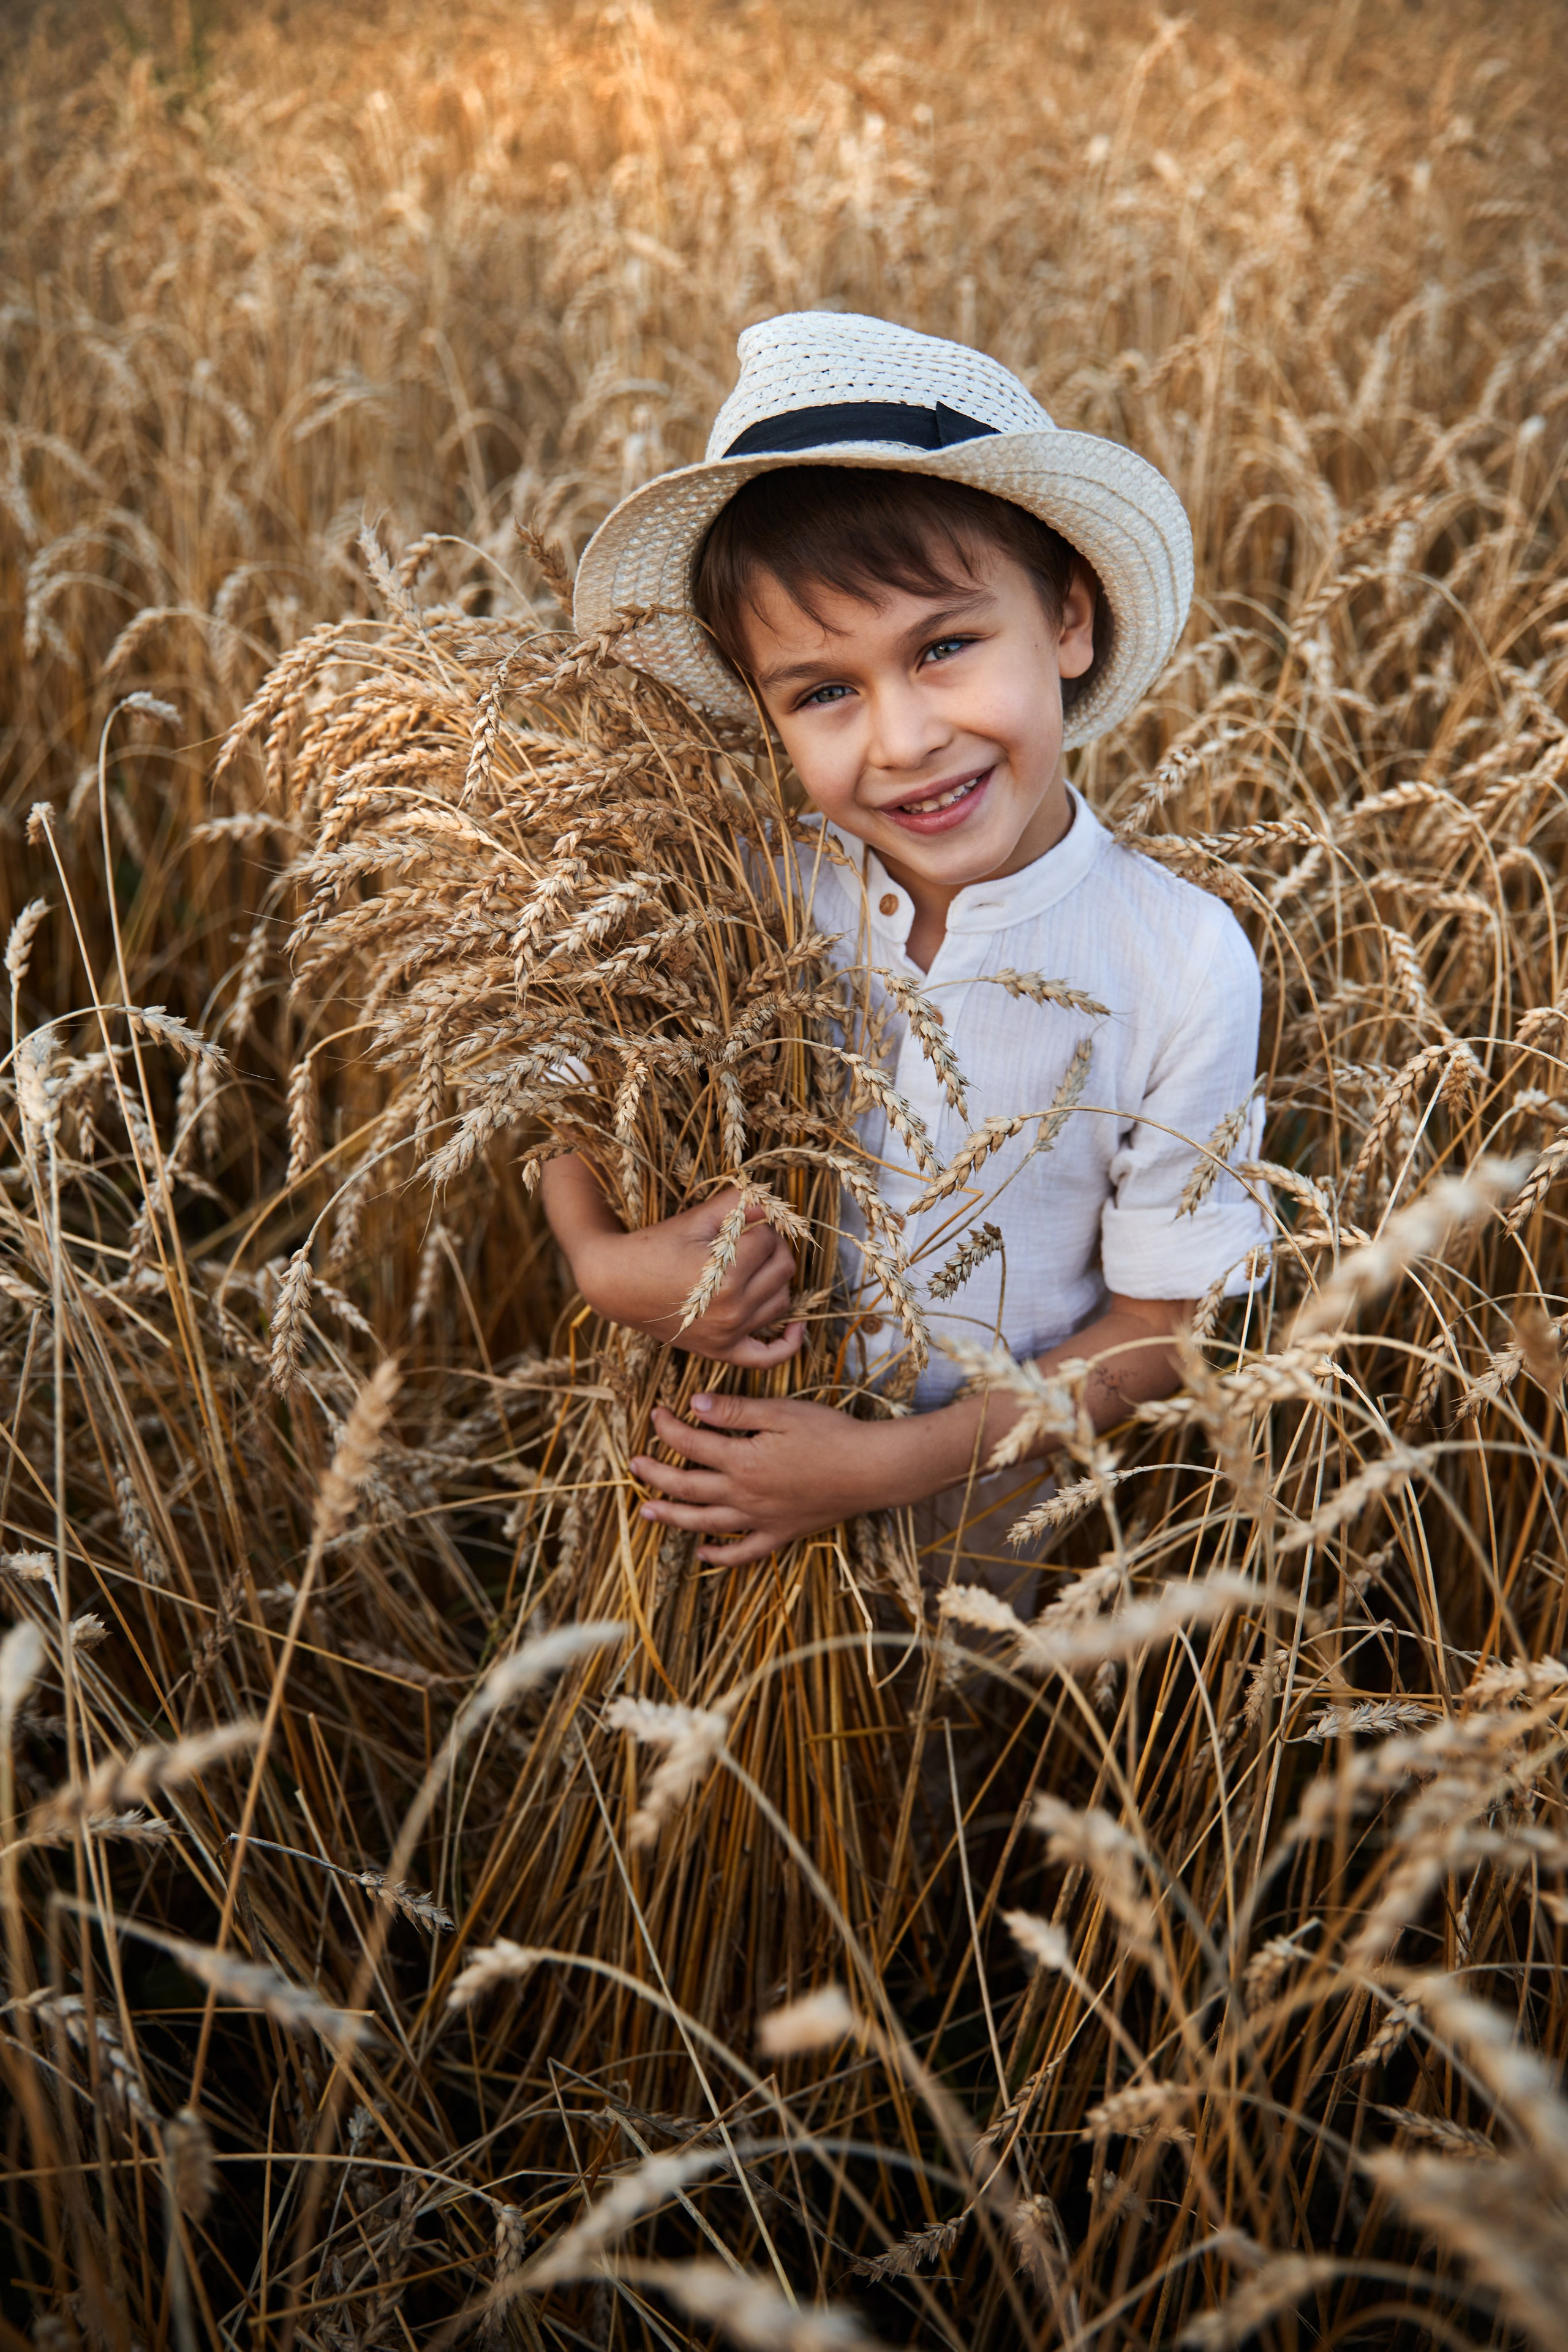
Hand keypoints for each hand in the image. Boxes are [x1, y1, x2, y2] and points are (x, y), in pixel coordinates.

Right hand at [545, 1161, 804, 1367]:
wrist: (616, 1285)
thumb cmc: (654, 1247)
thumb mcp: (695, 1219)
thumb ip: (737, 1205)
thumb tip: (771, 1201)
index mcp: (728, 1275)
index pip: (769, 1239)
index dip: (757, 1224)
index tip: (740, 1221)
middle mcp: (733, 1310)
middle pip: (783, 1268)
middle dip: (771, 1247)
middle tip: (750, 1238)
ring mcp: (729, 1335)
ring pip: (782, 1301)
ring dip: (774, 1280)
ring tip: (752, 1266)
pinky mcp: (722, 1351)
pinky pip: (767, 1357)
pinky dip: (788, 1344)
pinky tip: (796, 1328)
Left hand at [631, 1391, 938, 1565]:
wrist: (870, 1470)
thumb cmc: (830, 1434)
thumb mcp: (780, 1412)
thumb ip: (734, 1410)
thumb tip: (693, 1404)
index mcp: (742, 1461)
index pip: (691, 1444)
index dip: (668, 1429)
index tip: (656, 1414)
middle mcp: (743, 1495)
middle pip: (687, 1487)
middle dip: (656, 1475)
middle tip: (635, 1465)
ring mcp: (760, 1519)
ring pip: (705, 1523)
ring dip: (672, 1517)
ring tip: (647, 1512)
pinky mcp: (780, 1533)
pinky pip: (743, 1552)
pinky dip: (720, 1557)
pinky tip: (703, 1554)